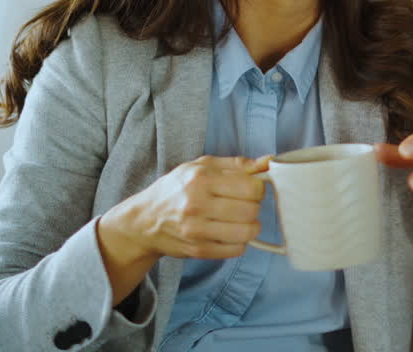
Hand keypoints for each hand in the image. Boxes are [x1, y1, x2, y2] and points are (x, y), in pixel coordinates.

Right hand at [99, 155, 268, 262]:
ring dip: (250, 227)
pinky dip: (239, 242)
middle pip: (250, 211)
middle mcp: (197, 204)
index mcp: (200, 179)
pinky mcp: (198, 250)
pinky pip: (236, 250)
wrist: (144, 220)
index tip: (252, 189)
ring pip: (246, 233)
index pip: (250, 187)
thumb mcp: (200, 166)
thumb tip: (268, 162)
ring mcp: (197, 230)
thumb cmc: (175, 189)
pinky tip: (229, 233)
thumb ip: (236, 164)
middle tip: (244, 204)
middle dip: (254, 207)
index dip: (258, 188)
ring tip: (240, 220)